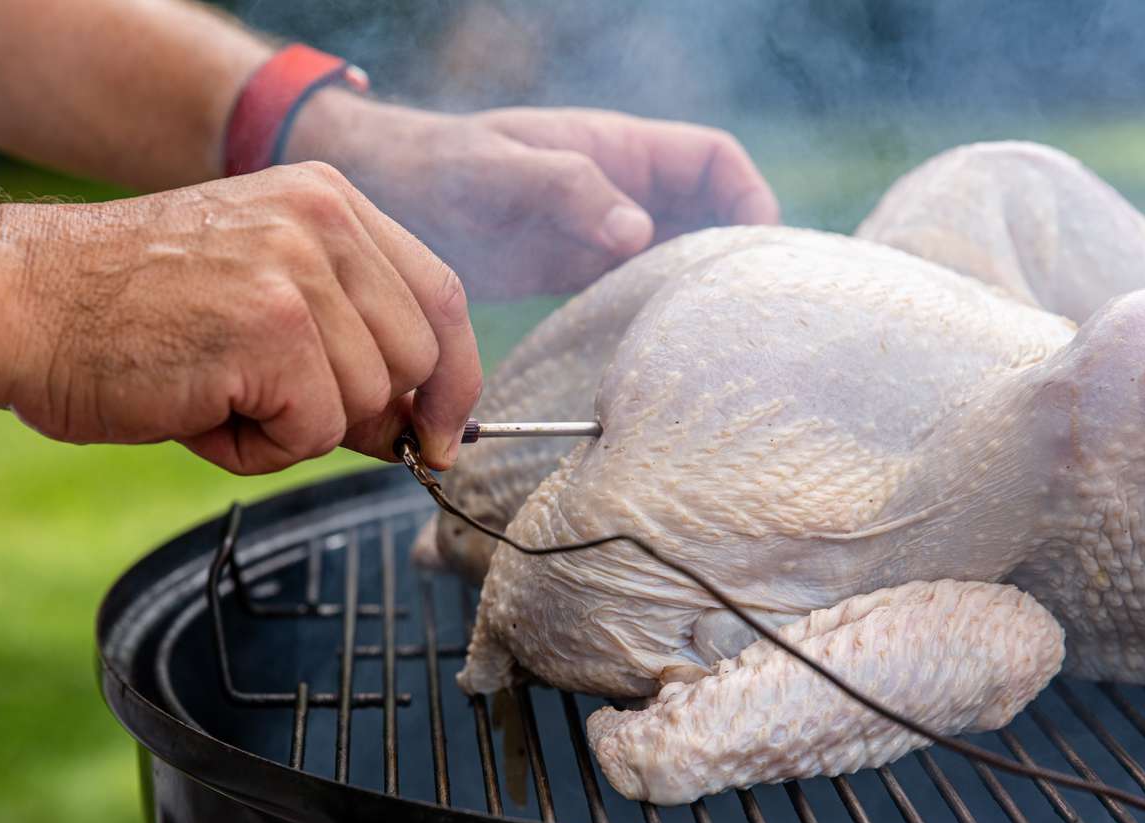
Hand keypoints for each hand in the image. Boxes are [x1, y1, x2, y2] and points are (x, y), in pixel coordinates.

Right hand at [0, 163, 481, 472]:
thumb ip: (348, 346)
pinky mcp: (272, 326)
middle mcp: (325, 220)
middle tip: (269, 405)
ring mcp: (300, 269)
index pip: (443, 294)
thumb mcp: (258, 298)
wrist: (17, 303)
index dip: (456, 377)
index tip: (445, 433)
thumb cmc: (126, 315)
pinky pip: (315, 432)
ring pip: (368, 405)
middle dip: (361, 414)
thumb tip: (423, 430)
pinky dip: (257, 448)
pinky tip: (198, 407)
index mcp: (329, 200)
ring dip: (294, 430)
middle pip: (417, 360)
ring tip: (216, 392)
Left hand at [285, 94, 778, 298]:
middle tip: (744, 310)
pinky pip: (633, 289)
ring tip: (713, 339)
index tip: (757, 246)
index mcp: (618, 150)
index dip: (748, 195)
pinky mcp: (576, 272)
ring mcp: (601, 233)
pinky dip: (652, 313)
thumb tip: (638, 233)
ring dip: (694, 290)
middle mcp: (621, 191)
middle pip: (707, 214)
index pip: (713, 161)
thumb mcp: (502, 169)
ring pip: (675, 256)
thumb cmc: (442, 165)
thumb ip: (569, 191)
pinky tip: (655, 349)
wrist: (388, 195)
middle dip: (732, 252)